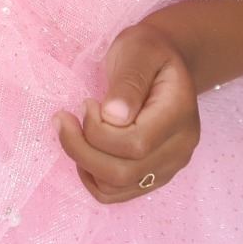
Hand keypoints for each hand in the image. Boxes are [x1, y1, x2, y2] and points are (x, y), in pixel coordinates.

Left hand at [55, 23, 200, 204]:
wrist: (165, 61)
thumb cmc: (149, 50)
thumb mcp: (139, 50)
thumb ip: (129, 80)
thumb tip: (113, 116)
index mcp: (180, 114)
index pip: (136, 144)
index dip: (100, 132)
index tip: (86, 103)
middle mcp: (180, 148)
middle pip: (124, 172)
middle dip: (82, 150)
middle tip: (63, 119)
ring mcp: (168, 167)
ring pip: (117, 187)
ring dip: (84, 163)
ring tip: (73, 130)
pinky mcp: (152, 176)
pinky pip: (116, 193)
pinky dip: (92, 176)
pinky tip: (84, 148)